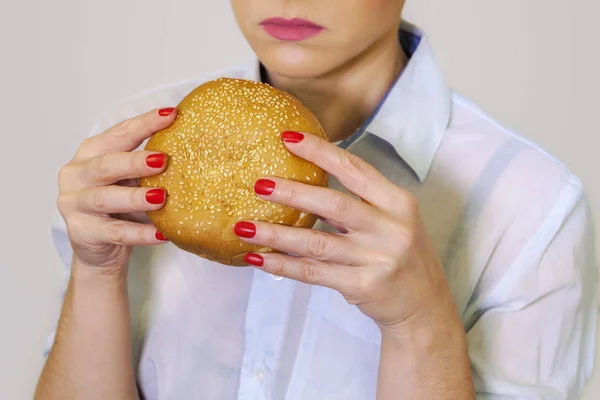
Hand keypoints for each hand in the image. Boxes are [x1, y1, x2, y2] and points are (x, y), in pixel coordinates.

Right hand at [56, 107, 176, 270]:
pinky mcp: (82, 232)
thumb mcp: (132, 181)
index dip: (144, 124)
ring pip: (106, 198)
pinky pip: (116, 232)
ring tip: (161, 197)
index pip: (119, 134)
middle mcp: (77, 174)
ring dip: (135, 197)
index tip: (171, 114)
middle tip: (163, 160)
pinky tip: (161, 234)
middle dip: (135, 161)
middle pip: (106, 164)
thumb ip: (149, 166)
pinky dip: (140, 233)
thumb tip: (192, 148)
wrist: (100, 250)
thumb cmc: (119, 208)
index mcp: (91, 153)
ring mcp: (75, 204)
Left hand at [234, 131, 458, 332]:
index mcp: (398, 202)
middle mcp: (391, 228)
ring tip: (244, 227)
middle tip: (258, 184)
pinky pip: (313, 273)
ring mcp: (377, 259)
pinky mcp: (363, 286)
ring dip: (276, 234)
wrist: (425, 306)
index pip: (355, 169)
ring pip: (317, 242)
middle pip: (334, 204)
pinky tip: (258, 258)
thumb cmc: (402, 255)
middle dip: (292, 192)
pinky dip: (283, 265)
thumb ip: (358, 203)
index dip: (320, 152)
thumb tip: (305, 182)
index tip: (288, 138)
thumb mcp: (392, 221)